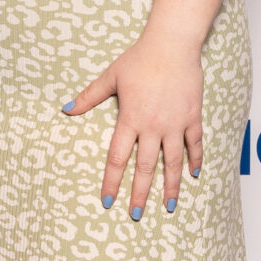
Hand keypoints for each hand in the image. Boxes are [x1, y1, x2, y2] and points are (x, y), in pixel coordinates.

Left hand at [65, 34, 203, 218]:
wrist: (172, 45)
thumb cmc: (139, 59)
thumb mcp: (110, 77)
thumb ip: (89, 96)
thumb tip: (66, 109)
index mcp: (130, 119)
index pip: (117, 158)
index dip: (111, 181)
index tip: (107, 200)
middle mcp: (153, 126)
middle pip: (145, 167)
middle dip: (139, 193)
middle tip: (135, 215)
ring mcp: (175, 124)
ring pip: (172, 162)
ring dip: (170, 186)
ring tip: (169, 206)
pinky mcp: (192, 117)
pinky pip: (194, 144)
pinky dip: (195, 160)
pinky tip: (194, 176)